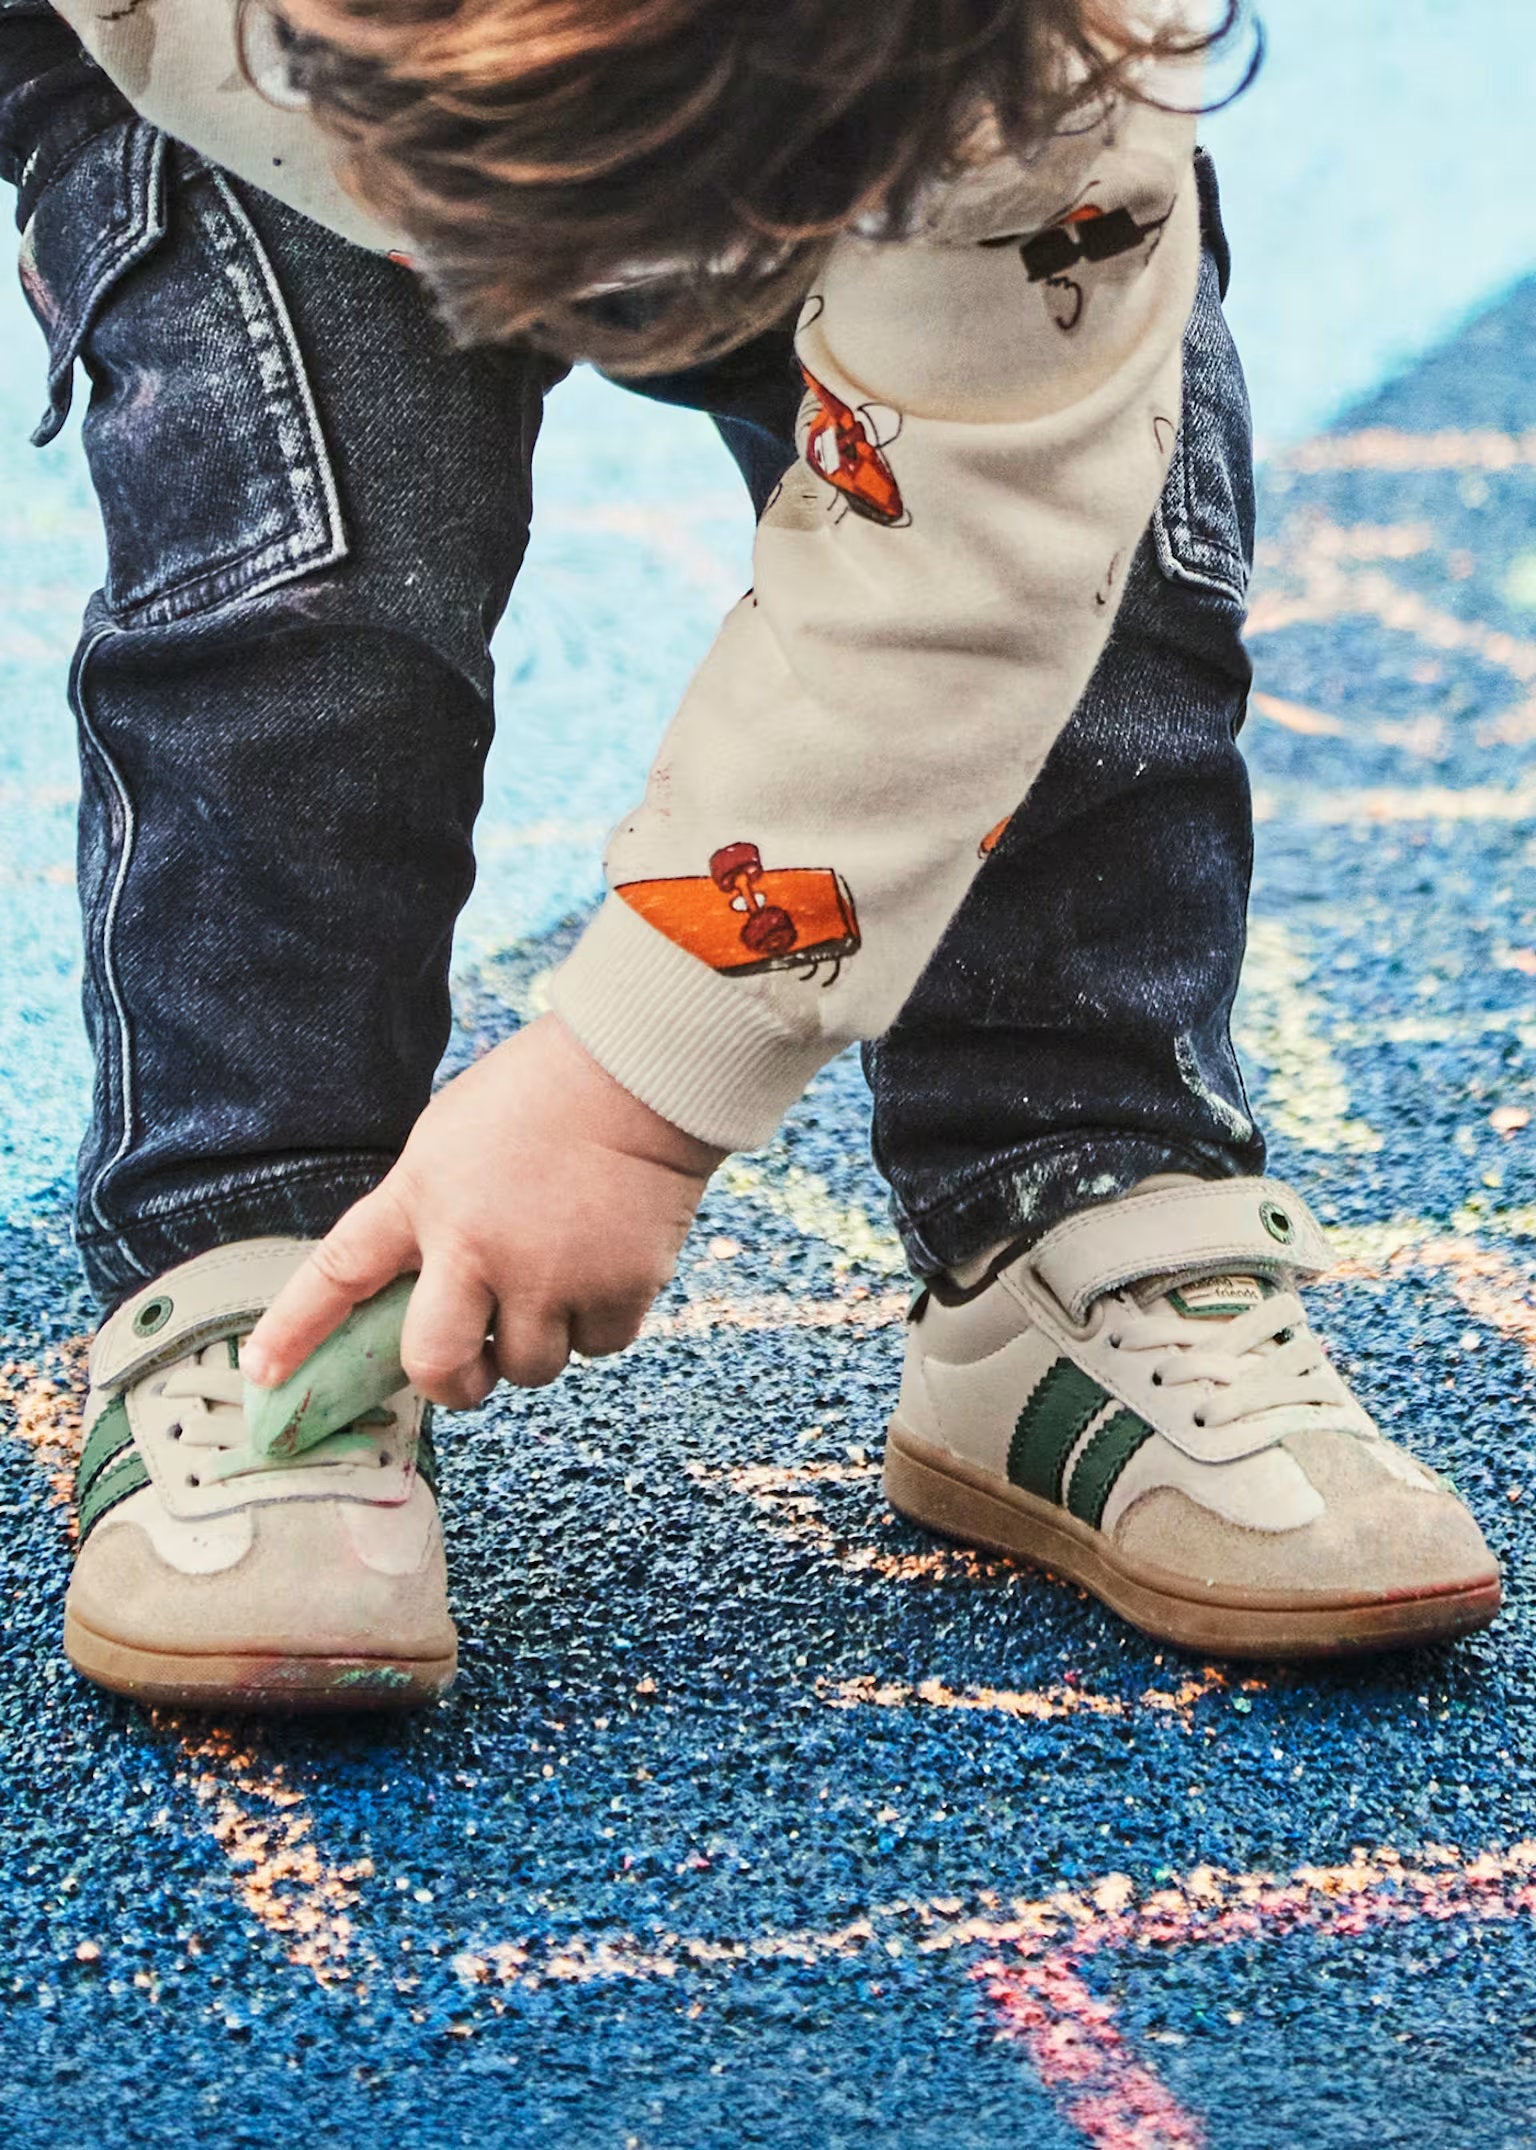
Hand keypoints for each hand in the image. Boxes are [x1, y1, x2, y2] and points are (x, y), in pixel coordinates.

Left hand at [240, 1015, 722, 1405]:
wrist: (643, 1072)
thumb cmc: (543, 1093)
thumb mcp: (449, 1141)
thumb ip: (427, 1212)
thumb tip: (429, 1294)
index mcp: (423, 1197)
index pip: (340, 1272)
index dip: (294, 1331)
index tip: (262, 1375)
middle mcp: (477, 1246)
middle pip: (436, 1364)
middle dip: (449, 1386)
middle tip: (467, 1374)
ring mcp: (550, 1275)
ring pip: (528, 1367)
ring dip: (536, 1343)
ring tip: (558, 1283)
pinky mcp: (619, 1287)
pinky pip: (598, 1345)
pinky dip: (599, 1323)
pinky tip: (606, 1267)